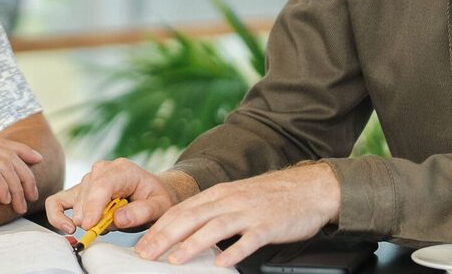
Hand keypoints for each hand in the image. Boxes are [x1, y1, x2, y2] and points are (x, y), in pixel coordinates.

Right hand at [44, 158, 195, 235]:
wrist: (153, 194)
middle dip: (89, 216)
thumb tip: (117, 219)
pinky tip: (67, 227)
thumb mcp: (160, 206)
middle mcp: (102, 170)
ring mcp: (89, 180)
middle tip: (103, 231)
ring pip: (72, 199)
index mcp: (123, 170)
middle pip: (86, 192)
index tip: (89, 225)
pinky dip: (57, 215)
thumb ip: (142, 212)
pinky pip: (58, 201)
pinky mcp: (80, 192)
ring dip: (80, 218)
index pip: (103, 183)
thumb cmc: (157, 199)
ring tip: (99, 228)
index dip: (93, 204)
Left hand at [133, 163, 340, 267]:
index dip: (158, 228)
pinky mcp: (268, 225)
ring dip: (191, 244)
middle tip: (146, 254)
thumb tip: (184, 231)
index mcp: (218, 194)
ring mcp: (249, 212)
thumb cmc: (271, 197)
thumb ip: (212, 212)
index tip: (141, 245)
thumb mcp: (236, 198)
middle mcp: (230, 200)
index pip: (180, 210)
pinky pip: (248, 239)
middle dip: (164, 237)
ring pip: (214, 227)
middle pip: (190, 218)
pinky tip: (220, 262)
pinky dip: (233, 250)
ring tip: (174, 260)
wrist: (310, 188)